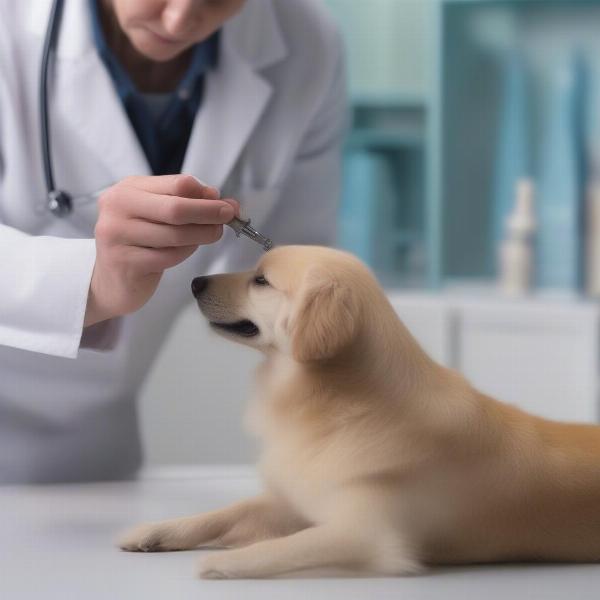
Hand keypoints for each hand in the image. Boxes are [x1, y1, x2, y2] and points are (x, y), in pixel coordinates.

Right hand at [84, 175, 237, 326]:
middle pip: (177, 207)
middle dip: (209, 213)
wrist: (113, 279)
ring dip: (201, 235)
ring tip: (212, 235)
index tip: (225, 204)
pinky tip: (186, 251)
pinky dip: (185, 253)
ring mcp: (117, 234)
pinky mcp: (124, 261)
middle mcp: (117, 206)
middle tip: (229, 217)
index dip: (205, 194)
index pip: (177, 183)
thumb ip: (190, 203)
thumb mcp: (161, 215)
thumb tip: (226, 202)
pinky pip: (168, 256)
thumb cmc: (142, 242)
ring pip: (175, 234)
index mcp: (128, 188)